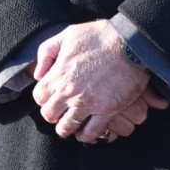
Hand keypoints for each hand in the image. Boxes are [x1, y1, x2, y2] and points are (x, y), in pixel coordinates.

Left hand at [31, 20, 164, 143]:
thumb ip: (47, 52)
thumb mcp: (68, 34)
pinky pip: (91, 133)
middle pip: (49, 115)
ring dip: (67, 127)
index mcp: (59, 74)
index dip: (44, 96)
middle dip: (53, 113)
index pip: (39, 97)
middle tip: (61, 110)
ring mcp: (88, 103)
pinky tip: (87, 131)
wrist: (132, 42)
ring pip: (66, 127)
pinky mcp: (107, 110)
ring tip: (72, 123)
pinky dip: (86, 135)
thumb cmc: (101, 36)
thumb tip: (38, 73)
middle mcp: (70, 92)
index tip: (51, 95)